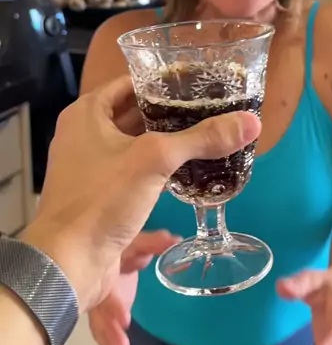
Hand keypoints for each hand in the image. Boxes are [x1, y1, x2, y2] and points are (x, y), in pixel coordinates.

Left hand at [22, 76, 260, 312]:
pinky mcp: (100, 195)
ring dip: (166, 142)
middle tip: (209, 109)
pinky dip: (158, 169)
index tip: (198, 82)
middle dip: (170, 112)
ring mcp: (91, 166)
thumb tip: (251, 122)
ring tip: (205, 136)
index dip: (163, 81)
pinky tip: (187, 172)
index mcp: (87, 113)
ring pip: (135, 144)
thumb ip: (201, 138)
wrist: (68, 263)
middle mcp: (84, 134)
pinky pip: (134, 171)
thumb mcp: (155, 160)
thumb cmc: (102, 199)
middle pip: (134, 113)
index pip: (130, 82)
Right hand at [89, 230, 177, 344]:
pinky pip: (105, 335)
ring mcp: (98, 308)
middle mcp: (97, 293)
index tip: (125, 320)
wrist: (99, 254)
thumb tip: (175, 240)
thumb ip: (155, 243)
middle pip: (102, 319)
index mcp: (104, 274)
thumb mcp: (137, 242)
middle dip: (113, 338)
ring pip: (102, 331)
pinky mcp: (103, 316)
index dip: (114, 305)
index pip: (107, 291)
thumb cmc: (120, 247)